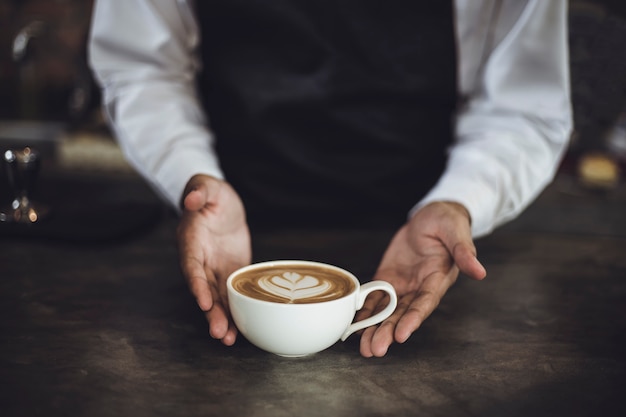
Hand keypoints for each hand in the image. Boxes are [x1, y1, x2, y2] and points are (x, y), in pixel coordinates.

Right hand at [177, 174, 250, 345]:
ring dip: (222, 318)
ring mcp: (213, 268)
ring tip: (228, 339)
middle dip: (210, 311)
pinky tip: (240, 330)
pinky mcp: (229, 272)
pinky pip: (230, 294)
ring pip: (216, 297)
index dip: (196, 282)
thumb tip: (191, 199)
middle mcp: (199, 259)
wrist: (222, 203)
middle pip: (203, 289)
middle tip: (219, 332)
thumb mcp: (207, 185)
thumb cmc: (211, 193)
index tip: (203, 300)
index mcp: (191, 239)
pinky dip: (234, 311)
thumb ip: (199, 190)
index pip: (191, 264)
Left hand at [357, 202, 485, 356]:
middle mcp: (420, 287)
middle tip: (374, 349)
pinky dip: (365, 310)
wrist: (431, 217)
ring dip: (376, 328)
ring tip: (364, 347)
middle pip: (403, 314)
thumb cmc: (447, 223)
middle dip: (389, 332)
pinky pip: (375, 297)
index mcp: (438, 279)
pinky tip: (355, 324)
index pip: (425, 303)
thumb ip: (464, 252)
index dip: (413, 319)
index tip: (401, 335)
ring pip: (388, 311)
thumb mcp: (456, 232)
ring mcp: (403, 284)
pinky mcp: (388, 277)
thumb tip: (480, 272)